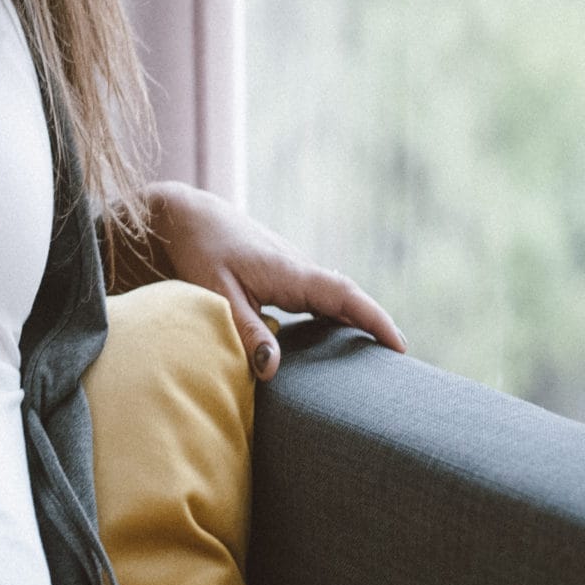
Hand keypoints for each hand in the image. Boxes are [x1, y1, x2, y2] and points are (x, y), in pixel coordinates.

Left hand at [140, 180, 407, 382]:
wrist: (185, 214)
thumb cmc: (200, 249)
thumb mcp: (217, 294)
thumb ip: (245, 330)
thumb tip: (273, 371)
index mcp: (291, 272)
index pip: (345, 296)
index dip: (375, 319)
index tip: (399, 345)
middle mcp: (299, 269)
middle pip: (348, 298)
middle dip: (374, 325)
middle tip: (397, 364)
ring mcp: (292, 269)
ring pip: (334, 297)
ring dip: (355, 321)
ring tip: (373, 358)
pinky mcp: (281, 274)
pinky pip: (317, 297)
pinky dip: (333, 316)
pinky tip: (333, 338)